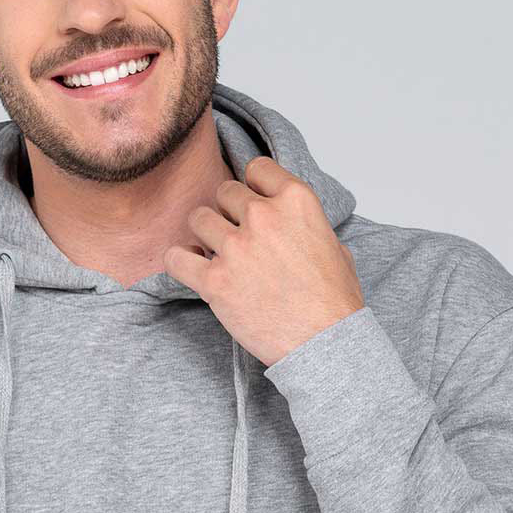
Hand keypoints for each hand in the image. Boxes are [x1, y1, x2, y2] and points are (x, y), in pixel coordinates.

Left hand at [162, 155, 365, 367]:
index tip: (253, 206)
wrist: (324, 343)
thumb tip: (295, 228)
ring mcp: (235, 247)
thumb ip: (308, 226)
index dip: (253, 187)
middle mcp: (263, 217)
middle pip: (224, 192)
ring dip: (205, 235)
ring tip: (215, 254)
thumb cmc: (334, 303)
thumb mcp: (336, 247)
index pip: (257, 169)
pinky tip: (192, 268)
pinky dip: (179, 261)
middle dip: (228, 213)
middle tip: (237, 238)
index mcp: (296, 201)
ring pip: (198, 219)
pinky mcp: (214, 281)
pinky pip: (175, 258)